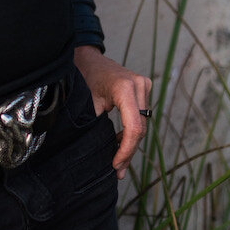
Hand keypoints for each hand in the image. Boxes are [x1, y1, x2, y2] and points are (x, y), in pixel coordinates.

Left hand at [73, 46, 151, 179]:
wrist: (89, 59)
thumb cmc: (85, 78)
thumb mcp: (88, 103)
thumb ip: (97, 126)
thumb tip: (102, 155)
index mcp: (125, 87)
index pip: (133, 127)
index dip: (126, 150)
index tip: (116, 165)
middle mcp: (139, 85)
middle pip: (140, 128)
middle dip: (129, 151)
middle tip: (118, 170)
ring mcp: (144, 85)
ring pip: (142, 124)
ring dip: (131, 144)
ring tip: (118, 161)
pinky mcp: (144, 89)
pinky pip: (141, 116)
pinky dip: (132, 131)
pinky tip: (120, 142)